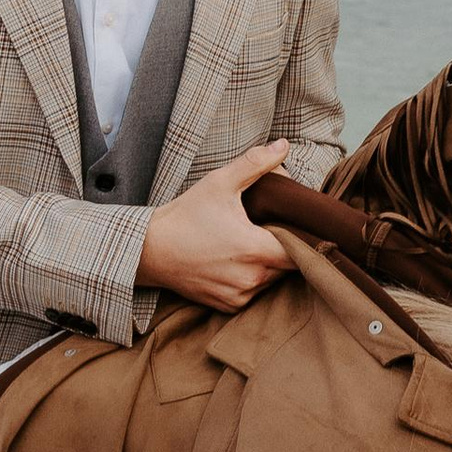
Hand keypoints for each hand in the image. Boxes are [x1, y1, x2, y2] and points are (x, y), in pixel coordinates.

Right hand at [136, 142, 293, 311]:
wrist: (150, 250)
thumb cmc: (185, 216)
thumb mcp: (220, 182)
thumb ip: (255, 163)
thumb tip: (284, 145)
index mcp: (255, 249)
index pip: (301, 250)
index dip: (302, 237)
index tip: (294, 224)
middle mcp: (251, 278)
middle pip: (288, 266)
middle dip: (283, 248)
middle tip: (268, 229)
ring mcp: (239, 295)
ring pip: (271, 281)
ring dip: (268, 266)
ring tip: (250, 244)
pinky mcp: (227, 305)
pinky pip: (252, 294)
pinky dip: (250, 280)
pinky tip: (236, 262)